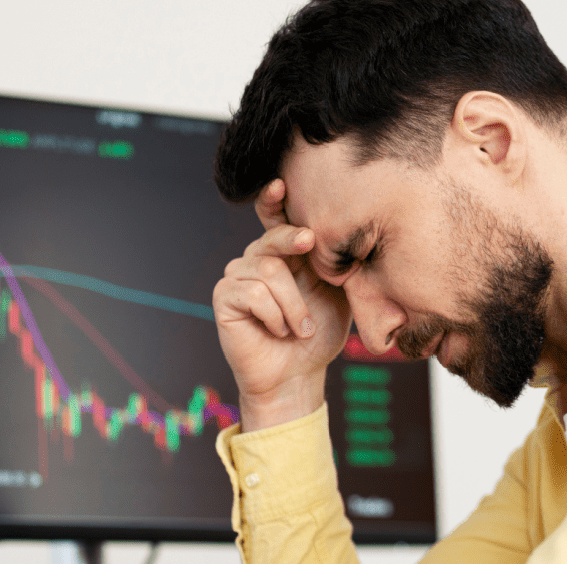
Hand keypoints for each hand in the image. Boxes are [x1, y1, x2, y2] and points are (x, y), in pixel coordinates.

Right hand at [213, 179, 349, 430]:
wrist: (298, 376)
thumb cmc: (319, 333)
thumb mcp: (336, 292)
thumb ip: (334, 261)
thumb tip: (342, 233)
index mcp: (285, 253)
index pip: (276, 218)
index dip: (275, 199)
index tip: (281, 183)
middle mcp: (258, 259)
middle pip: (273, 237)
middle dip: (294, 240)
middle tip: (310, 244)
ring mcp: (238, 276)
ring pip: (269, 271)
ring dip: (294, 306)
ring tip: (301, 329)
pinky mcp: (225, 298)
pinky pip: (254, 294)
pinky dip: (276, 317)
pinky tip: (278, 332)